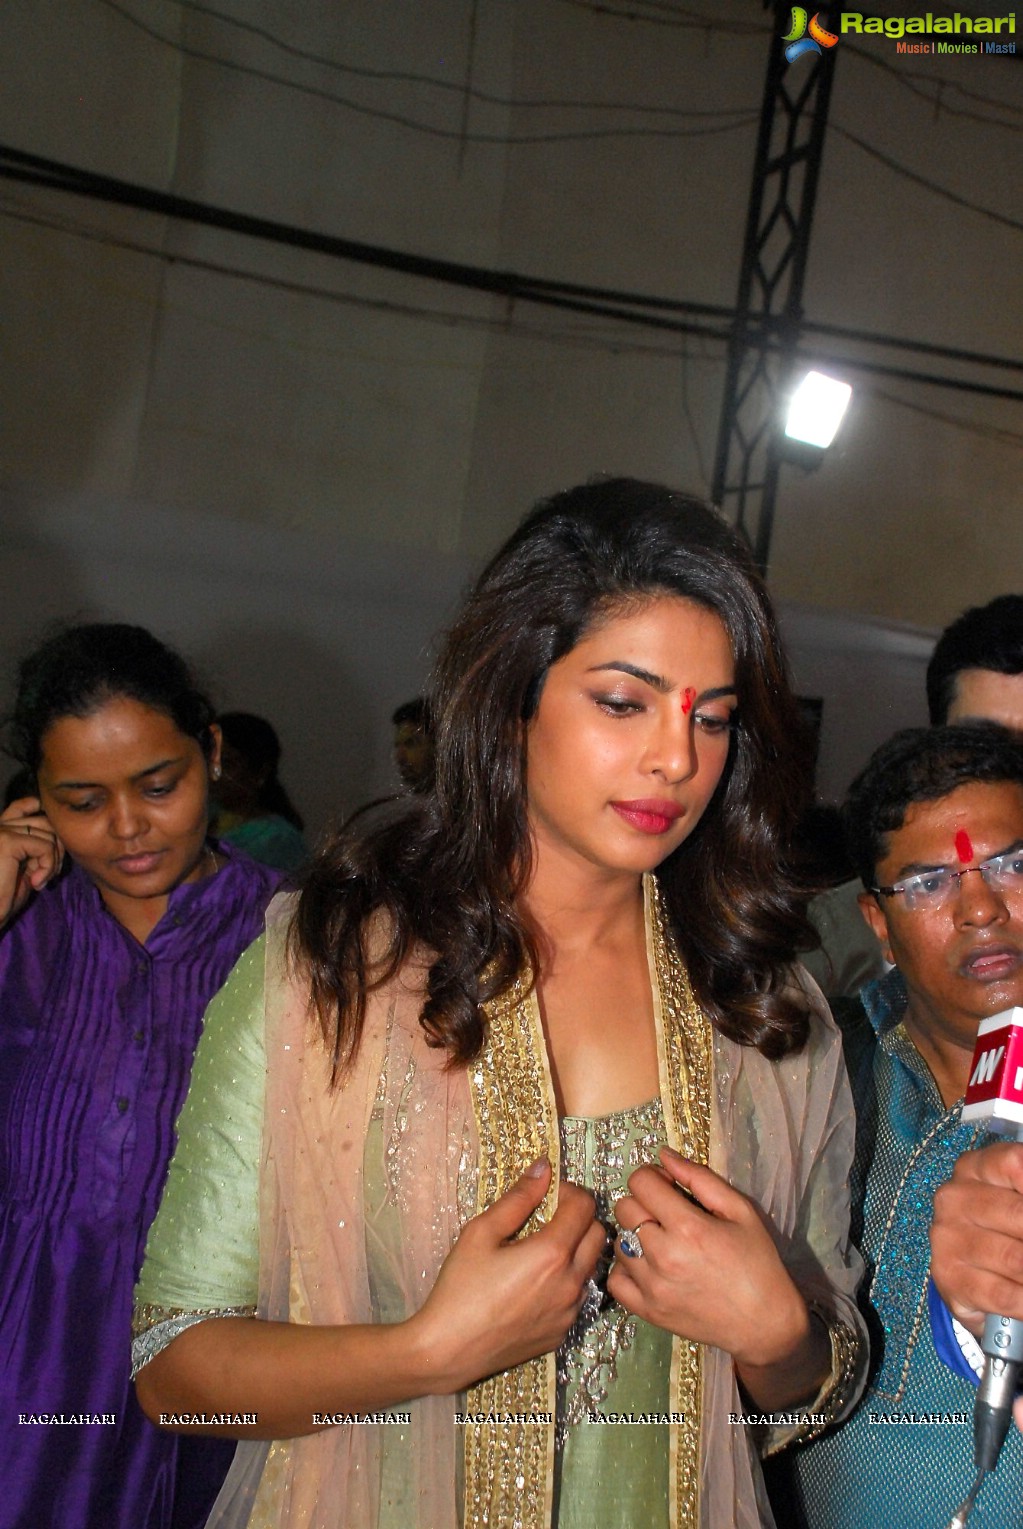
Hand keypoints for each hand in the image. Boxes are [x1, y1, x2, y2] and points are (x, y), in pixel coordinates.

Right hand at [0, 796, 63, 925]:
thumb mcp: (23, 867)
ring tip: (40, 881)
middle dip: (57, 849)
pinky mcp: (7, 841)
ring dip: (53, 862)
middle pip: (47, 821)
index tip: (51, 849)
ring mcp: (0, 830)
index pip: (27, 805)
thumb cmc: (3, 898)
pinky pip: (45, 846)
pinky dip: (48, 866)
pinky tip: (37, 883)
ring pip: (49, 834)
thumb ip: (35, 846)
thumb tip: (60, 834)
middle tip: (49, 875)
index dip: (47, 819)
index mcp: (0, 828)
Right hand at [409, 1158, 605, 1392]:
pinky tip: (534, 1284)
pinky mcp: (562, 1332)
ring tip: (540, 1250)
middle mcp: (571, 1282)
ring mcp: (570, 1311)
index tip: (547, 1194)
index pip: (585, 1206)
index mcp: (553, 1253)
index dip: (568, 1191)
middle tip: (548, 1217)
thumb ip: (518, 1198)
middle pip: (598, 1234)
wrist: (449, 1350)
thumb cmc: (460, 1287)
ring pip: (591, 1266)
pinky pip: (578, 1296)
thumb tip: (544, 1169)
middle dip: (580, 1217)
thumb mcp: (481, 1232)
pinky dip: (567, 1280)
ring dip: (577, 1249)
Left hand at [609, 1147, 809, 1370]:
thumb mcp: (740, 1211)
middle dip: (643, 1202)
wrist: (765, 1323)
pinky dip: (626, 1270)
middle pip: (624, 1208)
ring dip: (634, 1235)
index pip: (640, 1182)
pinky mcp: (648, 1312)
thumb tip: (663, 1155)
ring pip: (619, 1242)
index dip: (653, 1177)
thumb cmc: (758, 1262)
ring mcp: (652, 1287)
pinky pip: (615, 1281)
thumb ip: (700, 1178)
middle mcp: (663, 1256)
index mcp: (688, 1227)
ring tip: (661, 1242)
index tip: (669, 1187)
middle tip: (666, 1213)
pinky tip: (648, 1267)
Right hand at [931, 1143, 1022, 1339]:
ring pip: (1014, 1258)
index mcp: (975, 1167)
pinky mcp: (947, 1276)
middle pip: (1019, 1215)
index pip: (1015, 1165)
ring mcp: (946, 1237)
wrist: (974, 1271)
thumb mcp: (1016, 1197)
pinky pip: (1003, 1294)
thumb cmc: (1005, 1226)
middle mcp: (953, 1197)